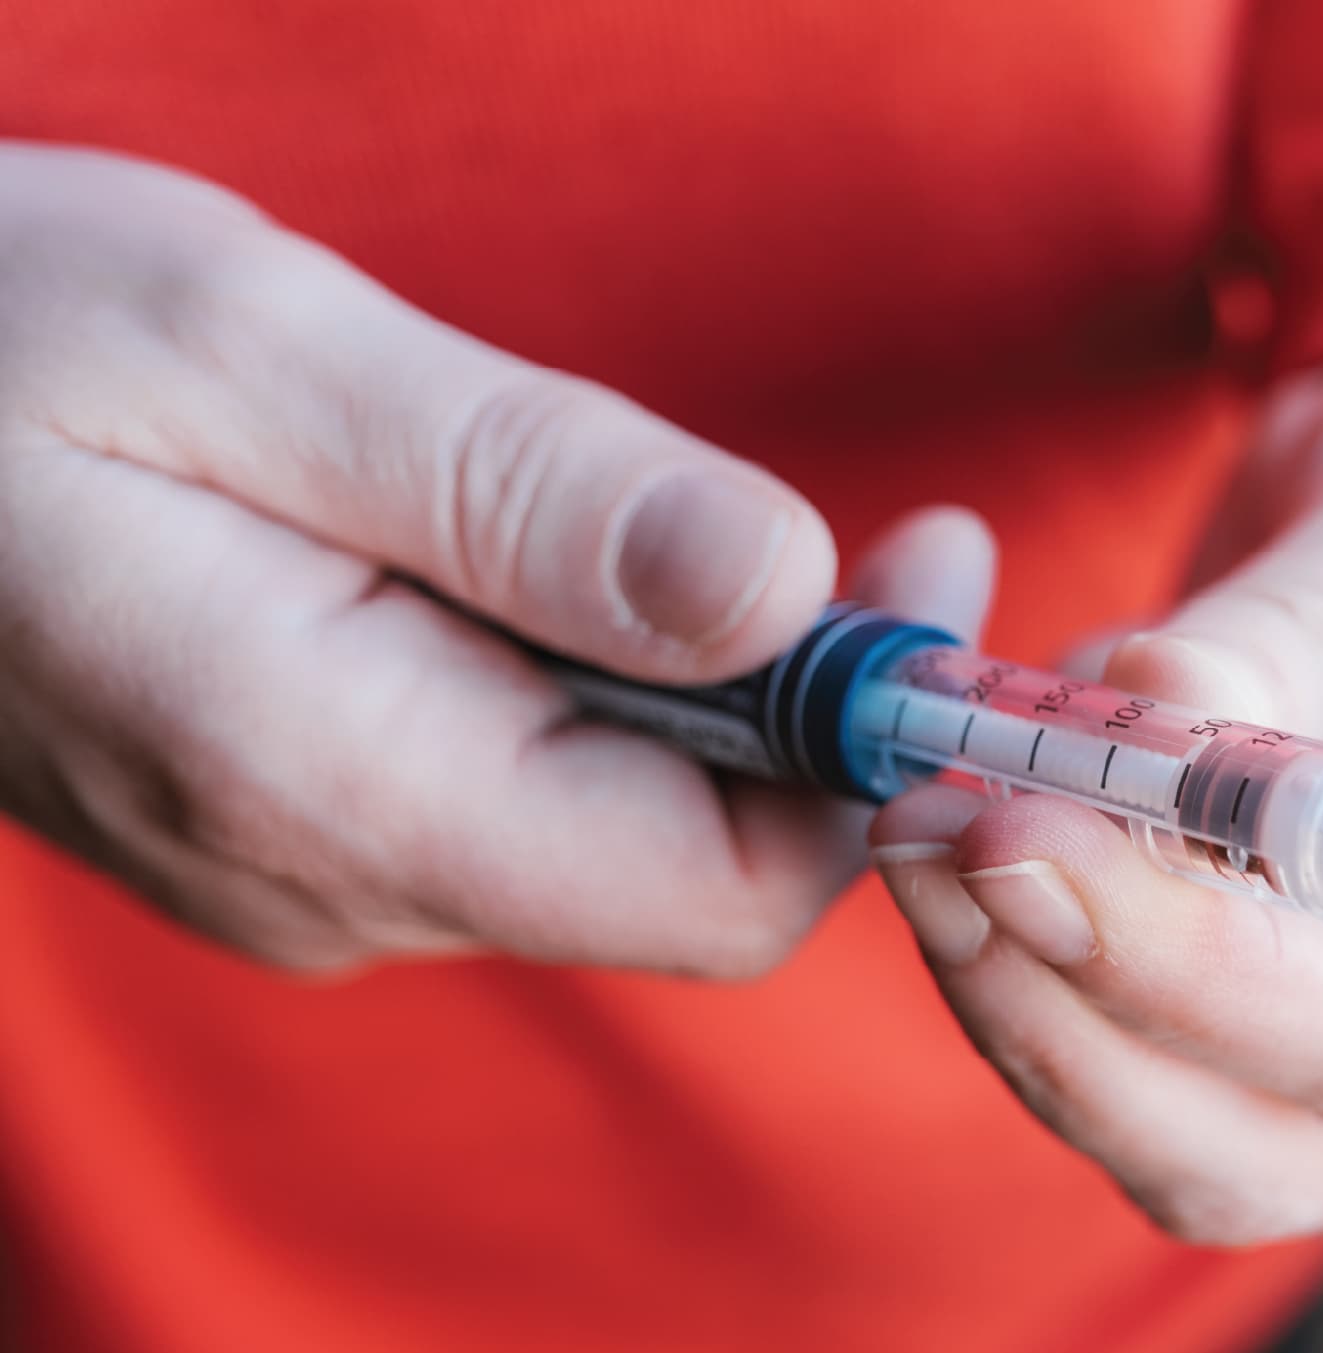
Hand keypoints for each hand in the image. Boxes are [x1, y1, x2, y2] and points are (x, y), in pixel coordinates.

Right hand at [0, 142, 992, 974]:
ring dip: (718, 693)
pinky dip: (612, 691)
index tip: (931, 570)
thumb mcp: (255, 353)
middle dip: (820, 717)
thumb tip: (784, 591)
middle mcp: (334, 880)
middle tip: (892, 535)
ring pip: (618, 826)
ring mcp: (310, 867)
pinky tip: (572, 564)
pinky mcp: (297, 818)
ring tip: (712, 526)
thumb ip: (525, 488)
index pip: (728, 893)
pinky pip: (524, 790)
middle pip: (696, 867)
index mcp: (337, 786)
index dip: (872, 756)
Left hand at [873, 271, 1322, 1241]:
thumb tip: (1132, 710)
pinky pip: (1107, 1033)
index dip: (1188, 964)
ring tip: (917, 812)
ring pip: (1152, 1119)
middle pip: (1249, 1145)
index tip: (1022, 837)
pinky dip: (1013, 947)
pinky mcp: (1248, 989)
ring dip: (1014, 990)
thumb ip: (1301, 636)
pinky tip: (956, 808)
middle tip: (937, 841)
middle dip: (1073, 1018)